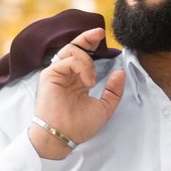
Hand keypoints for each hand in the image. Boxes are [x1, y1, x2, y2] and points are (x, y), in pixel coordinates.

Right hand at [29, 27, 124, 158]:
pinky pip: (66, 60)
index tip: (102, 35)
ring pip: (71, 51)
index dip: (91, 43)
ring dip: (87, 61)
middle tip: (100, 34)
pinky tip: (87, 81)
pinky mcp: (49, 75)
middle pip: (75, 47)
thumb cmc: (80, 126)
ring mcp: (57, 74)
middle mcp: (66, 75)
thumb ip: (113, 91)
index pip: (84, 56)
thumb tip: (120, 72)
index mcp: (77, 80)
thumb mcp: (104, 107)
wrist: (64, 136)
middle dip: (88, 38)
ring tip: (92, 79)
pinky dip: (80, 66)